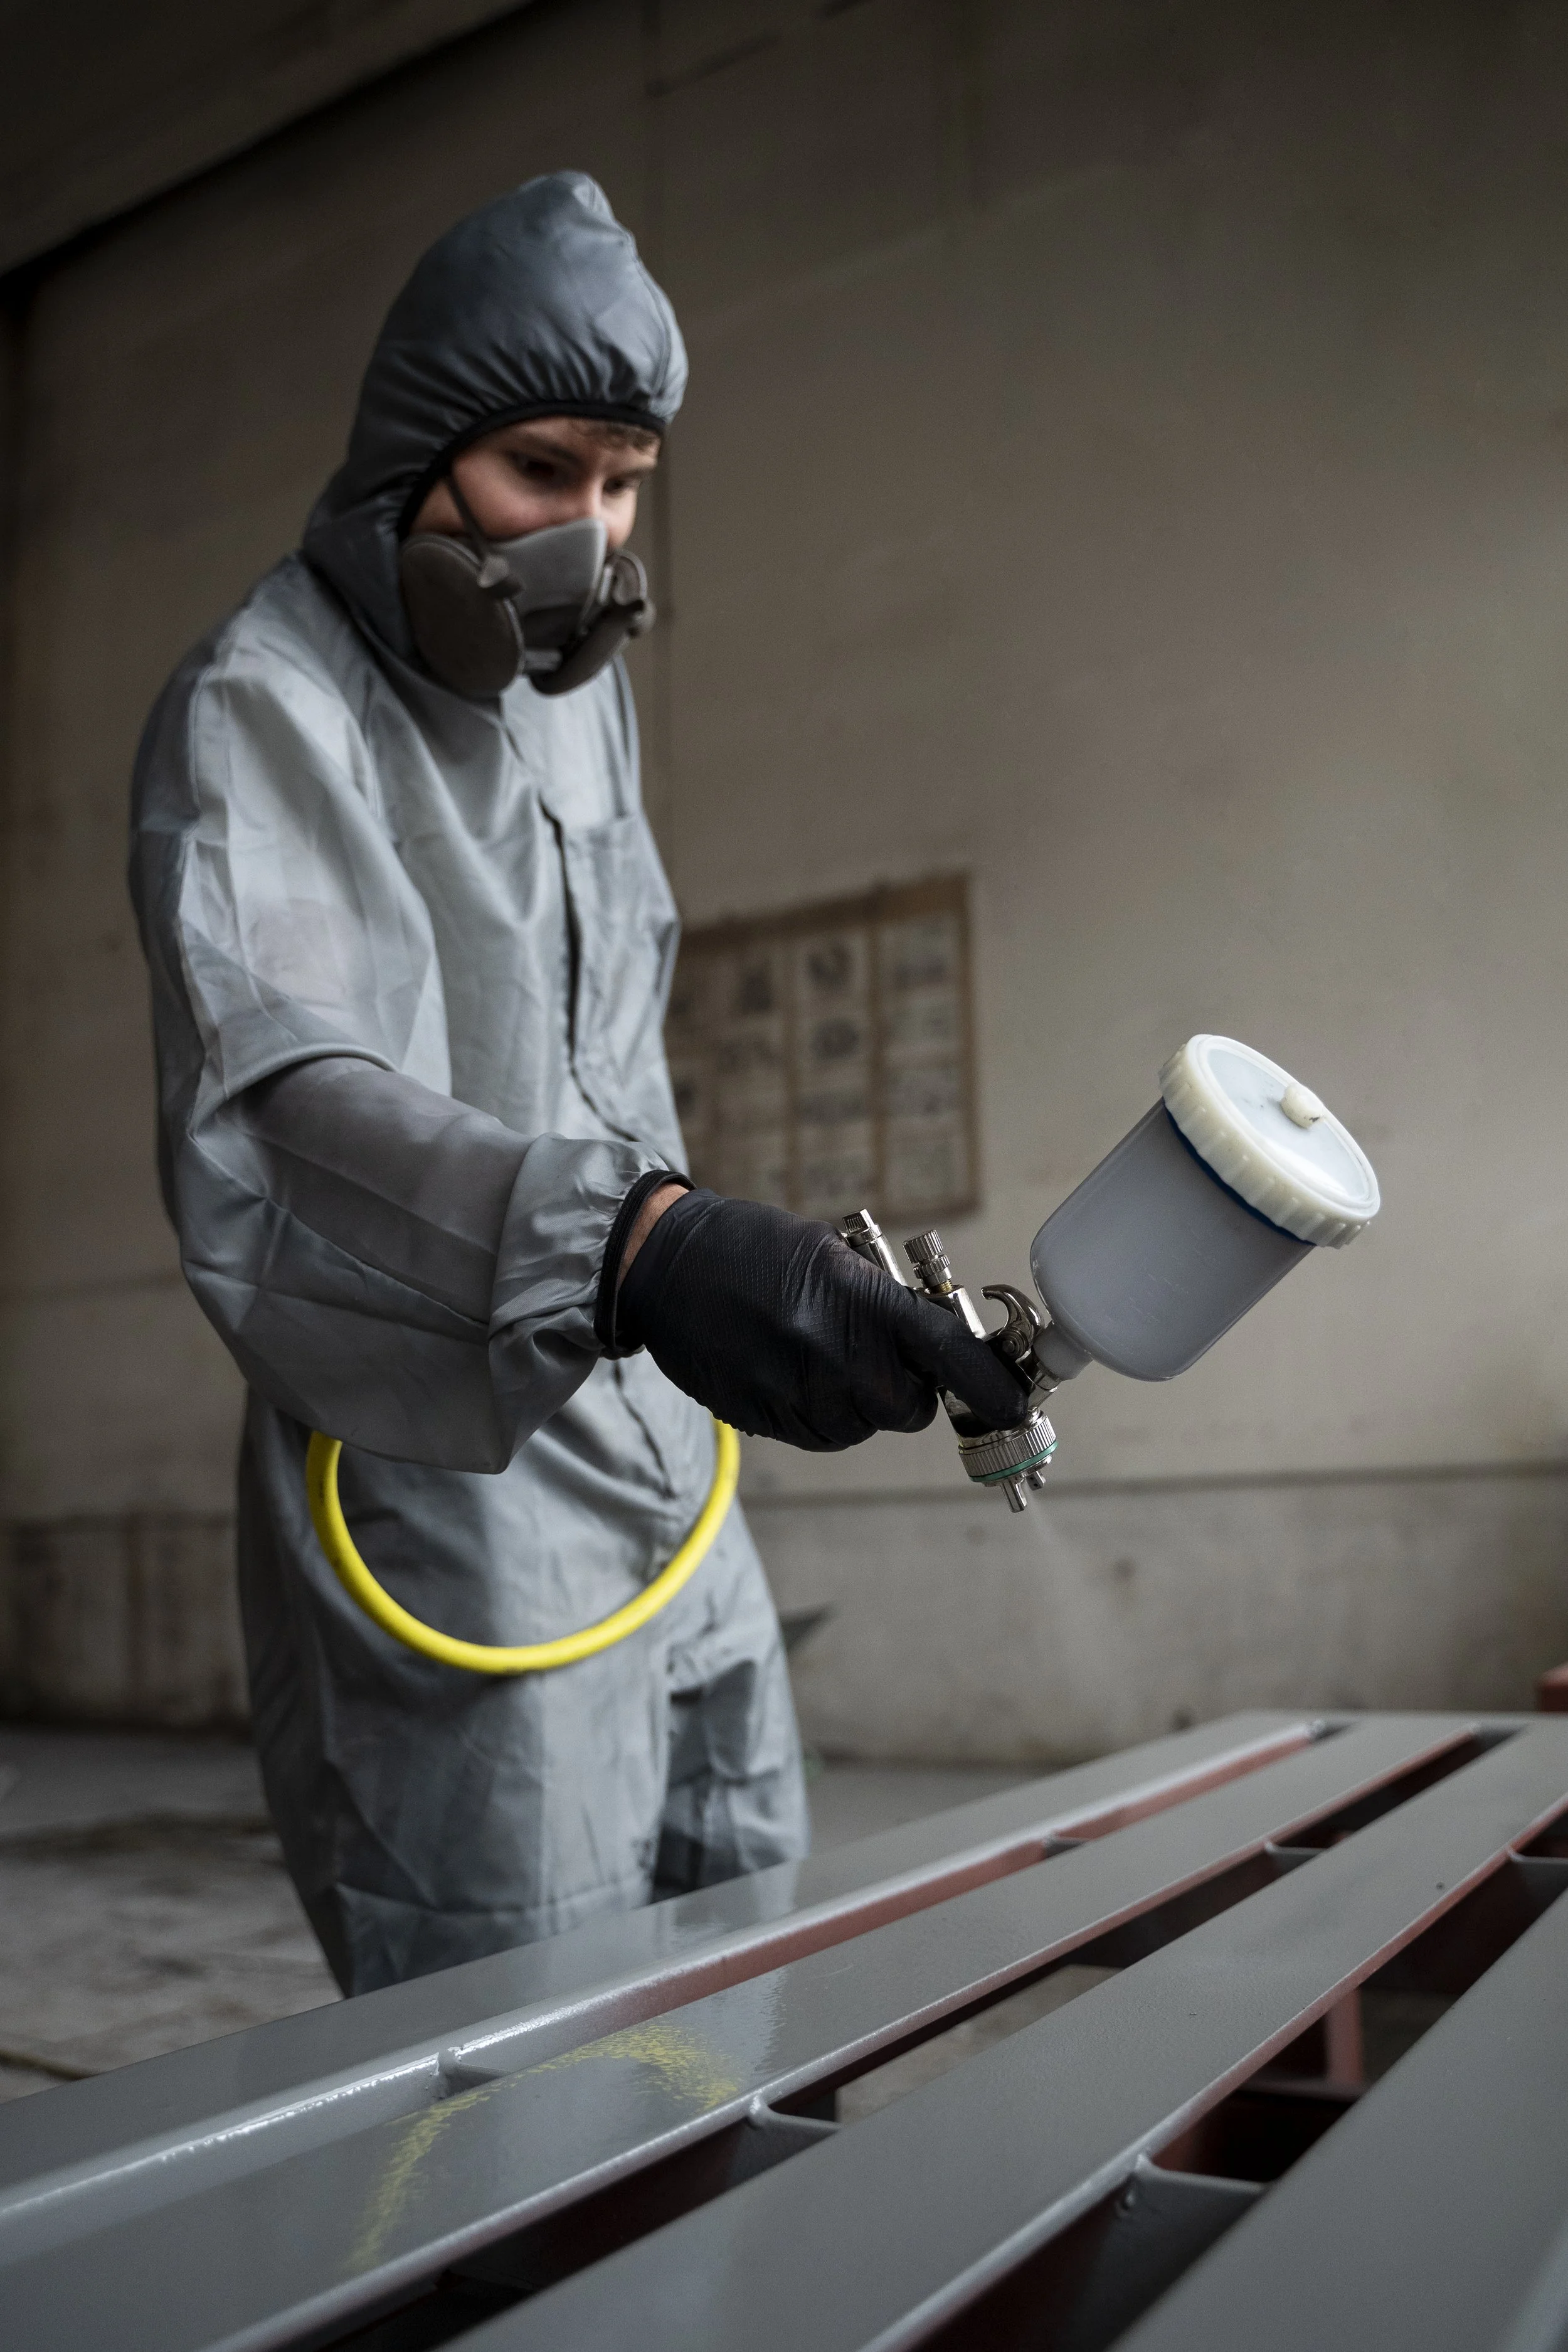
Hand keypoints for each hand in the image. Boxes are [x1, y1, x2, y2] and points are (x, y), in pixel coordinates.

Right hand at [617, 1190, 1026, 1450]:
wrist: (665, 1265)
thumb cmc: (753, 1248)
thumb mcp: (829, 1254)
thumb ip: (883, 1304)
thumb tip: (936, 1344)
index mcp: (855, 1301)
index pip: (946, 1353)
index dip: (989, 1384)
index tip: (1014, 1404)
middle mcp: (829, 1355)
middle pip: (908, 1407)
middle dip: (906, 1388)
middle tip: (879, 1355)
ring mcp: (793, 1392)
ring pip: (863, 1425)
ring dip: (859, 1401)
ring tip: (817, 1352)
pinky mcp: (764, 1419)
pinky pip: (822, 1434)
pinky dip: (823, 1411)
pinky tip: (793, 1370)